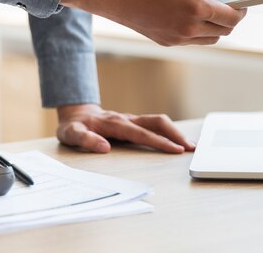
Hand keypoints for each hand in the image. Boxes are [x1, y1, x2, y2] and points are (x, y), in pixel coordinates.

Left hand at [56, 104, 195, 153]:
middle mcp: (127, 119)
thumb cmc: (74, 126)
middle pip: (157, 122)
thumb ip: (86, 139)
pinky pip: (155, 125)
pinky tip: (178, 141)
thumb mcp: (71, 134)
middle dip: (176, 134)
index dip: (159, 142)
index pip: (141, 133)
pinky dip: (169, 132)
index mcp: (115, 123)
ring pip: (158, 122)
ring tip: (190, 146)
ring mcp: (132, 120)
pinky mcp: (134, 123)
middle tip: (191, 148)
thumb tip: (105, 147)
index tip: (175, 149)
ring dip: (175, 132)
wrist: (76, 113)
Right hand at [61, 0, 246, 45]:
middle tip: (230, 4)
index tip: (245, 2)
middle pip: (223, 31)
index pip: (231, 17)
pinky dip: (198, 30)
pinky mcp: (165, 41)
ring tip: (212, 9)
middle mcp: (188, 28)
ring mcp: (176, 38)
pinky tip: (192, 15)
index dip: (242, 10)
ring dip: (216, 26)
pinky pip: (192, 40)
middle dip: (231, 19)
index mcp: (195, 7)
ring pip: (209, 38)